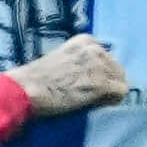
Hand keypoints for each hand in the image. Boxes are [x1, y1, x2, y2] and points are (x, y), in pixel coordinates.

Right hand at [10, 33, 128, 117]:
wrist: (25, 89)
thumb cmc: (36, 78)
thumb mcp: (60, 59)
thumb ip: (77, 62)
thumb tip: (88, 75)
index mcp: (85, 40)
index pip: (106, 56)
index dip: (100, 72)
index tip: (88, 83)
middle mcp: (95, 49)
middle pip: (116, 67)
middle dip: (107, 81)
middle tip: (91, 95)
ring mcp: (99, 66)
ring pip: (121, 80)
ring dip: (110, 92)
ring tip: (92, 101)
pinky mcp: (101, 84)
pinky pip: (120, 92)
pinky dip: (112, 101)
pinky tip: (97, 105)